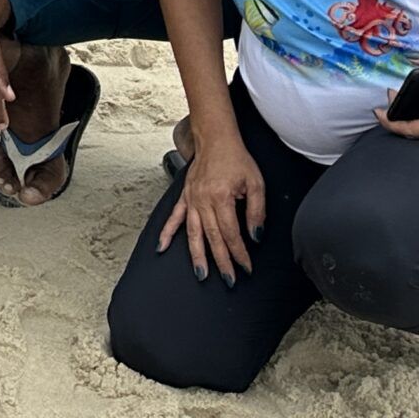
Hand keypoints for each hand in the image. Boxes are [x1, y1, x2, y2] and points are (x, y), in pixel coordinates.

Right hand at [158, 127, 264, 282]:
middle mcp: (202, 200)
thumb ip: (257, 212)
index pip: (231, 233)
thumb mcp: (256, 183)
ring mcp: (191, 199)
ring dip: (196, 255)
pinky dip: (167, 233)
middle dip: (221, 261)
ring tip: (201, 274)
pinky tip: (162, 247)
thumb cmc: (236, 159)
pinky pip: (174, 218)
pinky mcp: (184, 196)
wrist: (215, 138)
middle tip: (229, 280)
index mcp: (220, 197)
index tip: (246, 267)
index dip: (239, 253)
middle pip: (212, 238)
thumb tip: (255, 236)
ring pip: (192, 233)